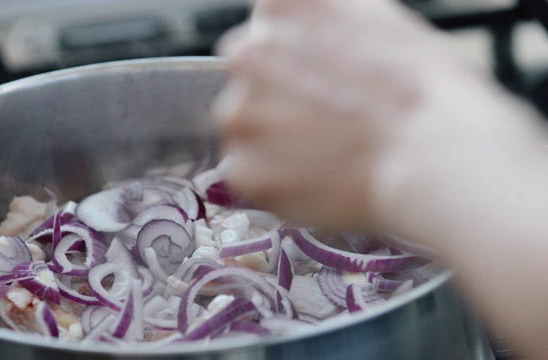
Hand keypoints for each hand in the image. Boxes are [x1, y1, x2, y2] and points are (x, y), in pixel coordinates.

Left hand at [213, 0, 473, 230]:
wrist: (432, 156)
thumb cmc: (425, 90)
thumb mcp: (383, 22)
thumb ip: (333, 18)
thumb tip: (319, 27)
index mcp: (277, 9)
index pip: (268, 33)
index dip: (300, 61)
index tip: (326, 81)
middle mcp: (244, 56)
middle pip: (252, 82)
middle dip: (281, 101)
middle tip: (330, 123)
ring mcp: (238, 116)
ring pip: (247, 129)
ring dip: (276, 142)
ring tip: (328, 153)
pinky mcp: (243, 171)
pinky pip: (250, 174)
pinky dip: (277, 182)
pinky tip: (318, 179)